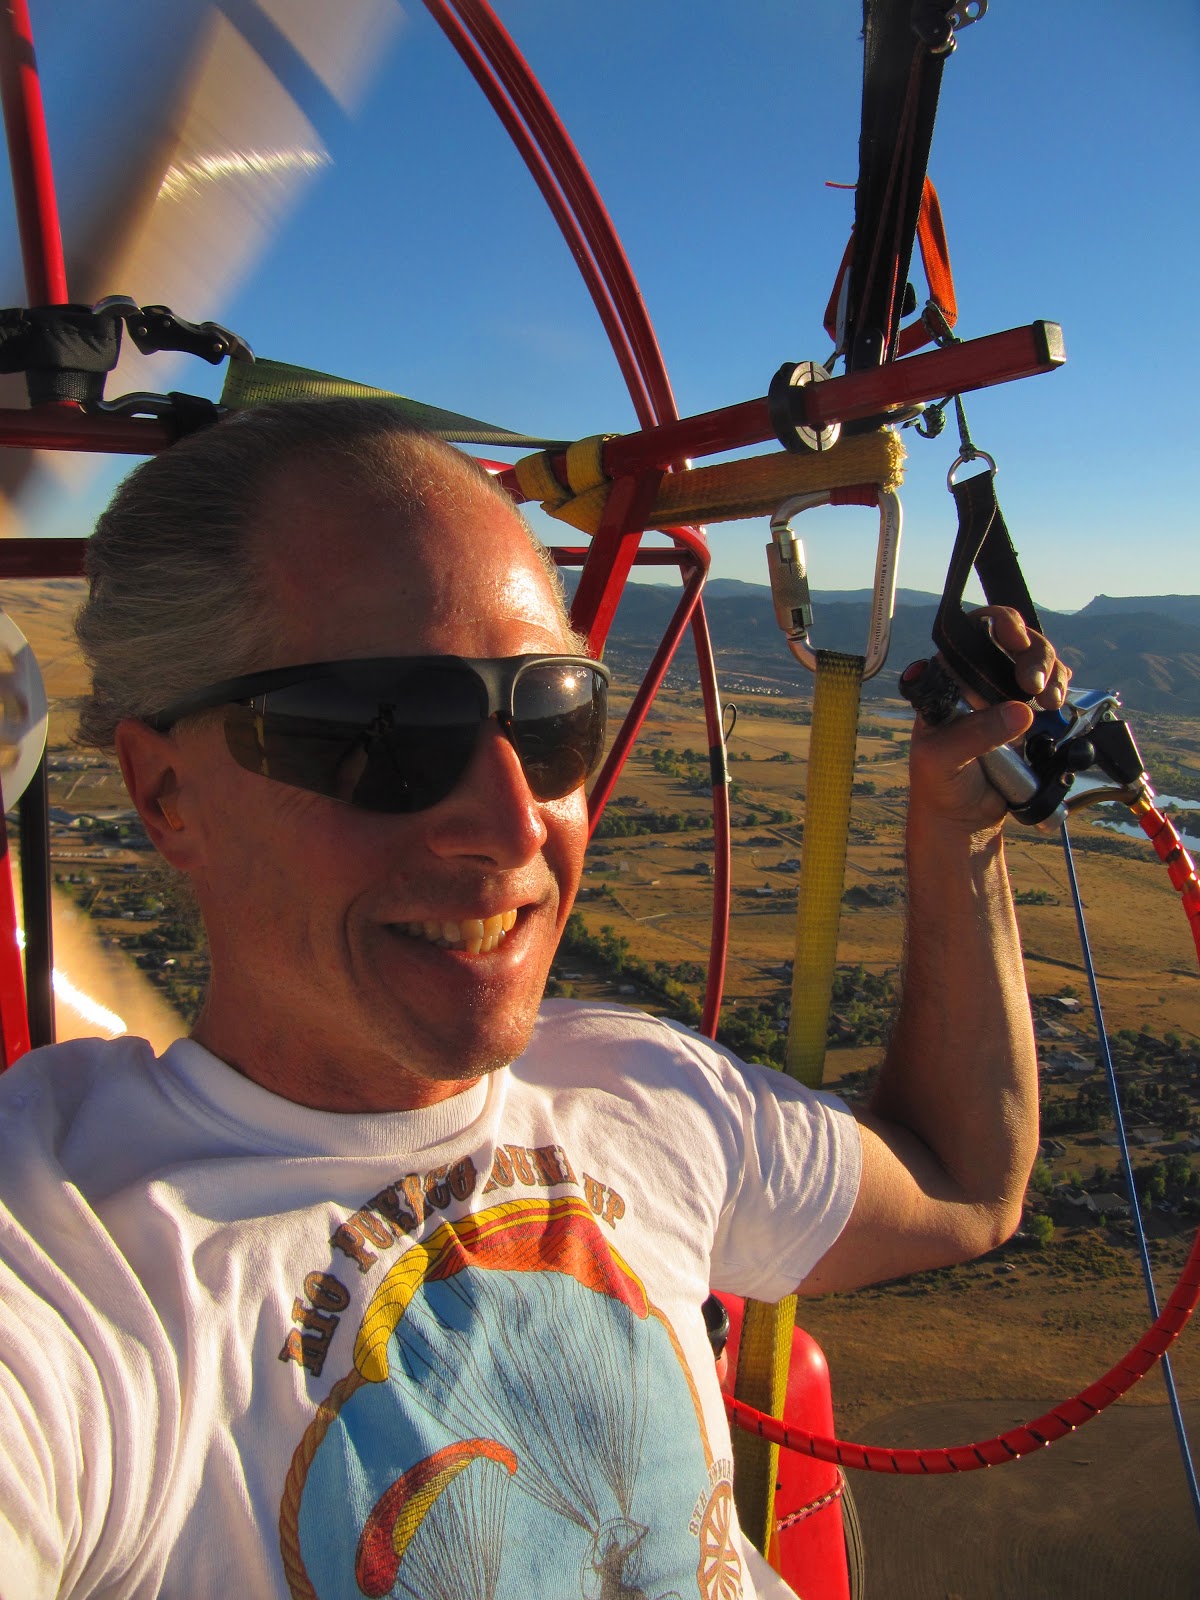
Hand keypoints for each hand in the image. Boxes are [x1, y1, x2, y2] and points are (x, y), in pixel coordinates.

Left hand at [907, 607, 1071, 833]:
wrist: (963, 818)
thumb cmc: (939, 785)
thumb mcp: (943, 760)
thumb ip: (976, 735)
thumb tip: (1020, 711)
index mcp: (948, 680)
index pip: (972, 633)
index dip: (998, 625)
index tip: (1016, 640)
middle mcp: (976, 680)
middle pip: (1013, 641)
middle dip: (1034, 654)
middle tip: (1036, 684)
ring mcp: (1004, 695)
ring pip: (1037, 660)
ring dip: (1053, 672)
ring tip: (1051, 700)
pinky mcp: (1028, 714)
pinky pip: (1051, 686)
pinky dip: (1060, 687)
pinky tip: (1056, 702)